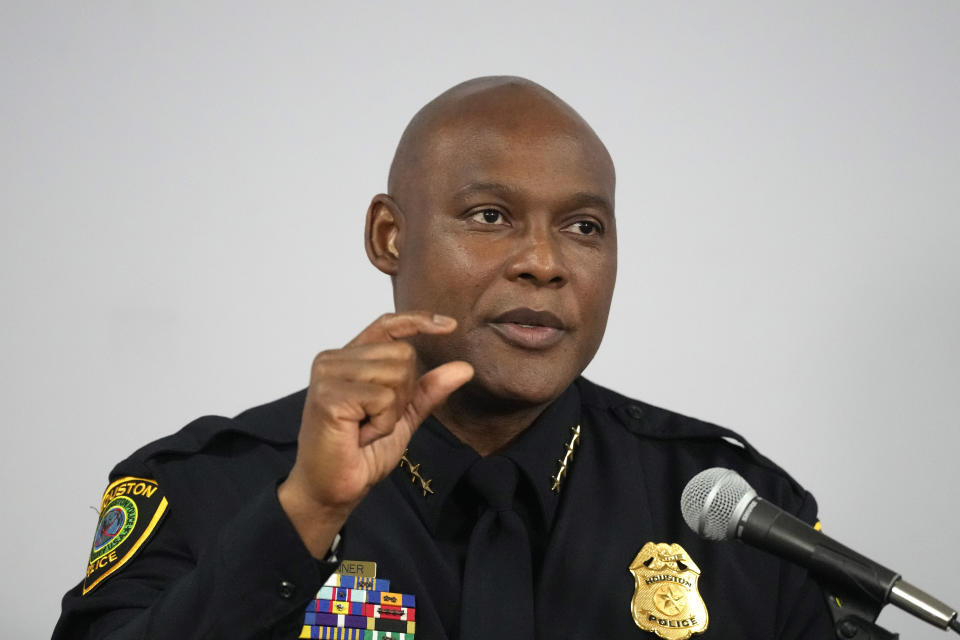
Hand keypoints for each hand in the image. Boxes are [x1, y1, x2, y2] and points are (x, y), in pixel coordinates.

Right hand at [277, 312, 473, 556]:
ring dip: (391, 413)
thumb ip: (427, 390)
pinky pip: (383, 398)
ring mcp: (328, 374)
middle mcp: (334, 359)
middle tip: (374, 422)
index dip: (419, 321)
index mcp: (349, 359)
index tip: (451, 325)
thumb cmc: (360, 454)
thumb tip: (464, 368)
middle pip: (403, 354)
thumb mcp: (402, 417)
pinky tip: (360, 436)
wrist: (333, 490)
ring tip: (366, 430)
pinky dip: (382, 423)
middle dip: (403, 395)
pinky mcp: (328, 394)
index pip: (387, 325)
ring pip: (396, 374)